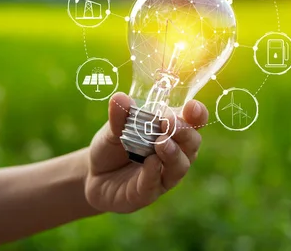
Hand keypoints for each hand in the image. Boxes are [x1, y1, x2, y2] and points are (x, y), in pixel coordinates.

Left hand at [84, 93, 207, 212]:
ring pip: (181, 165)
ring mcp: (164, 174)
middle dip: (185, 132)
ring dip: (174, 153)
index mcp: (172, 131)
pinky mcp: (148, 193)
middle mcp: (176, 153)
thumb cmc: (113, 147)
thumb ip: (120, 116)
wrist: (93, 176)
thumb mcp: (114, 128)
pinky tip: (150, 162)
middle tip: (169, 123)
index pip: (194, 122)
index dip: (198, 115)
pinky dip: (154, 172)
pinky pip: (156, 183)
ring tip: (161, 143)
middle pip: (193, 143)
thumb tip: (120, 97)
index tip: (192, 106)